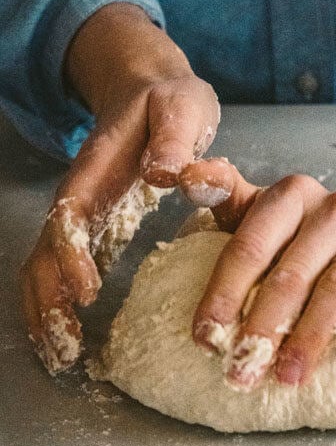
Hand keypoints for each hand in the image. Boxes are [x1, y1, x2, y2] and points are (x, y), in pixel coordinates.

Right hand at [20, 4, 219, 373]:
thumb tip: (163, 174)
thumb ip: (174, 138)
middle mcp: (79, 194)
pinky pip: (63, 267)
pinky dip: (57, 303)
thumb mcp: (180, 107)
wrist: (150, 89)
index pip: (71, 215)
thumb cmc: (168, 101)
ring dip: (46, 311)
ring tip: (60, 356)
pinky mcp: (93, 223)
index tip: (84, 293)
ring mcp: (82, 211)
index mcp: (96, 168)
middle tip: (65, 348)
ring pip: (46, 265)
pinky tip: (66, 336)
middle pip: (47, 252)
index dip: (71, 256)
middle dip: (49, 301)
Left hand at [179, 158, 335, 389]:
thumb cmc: (307, 237)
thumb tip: (183, 176)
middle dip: (264, 327)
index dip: (225, 293)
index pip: (251, 244)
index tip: (205, 339)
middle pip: (293, 271)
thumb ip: (222, 196)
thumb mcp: (262, 213)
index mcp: (292, 194)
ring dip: (312, 334)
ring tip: (288, 375)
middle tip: (242, 372)